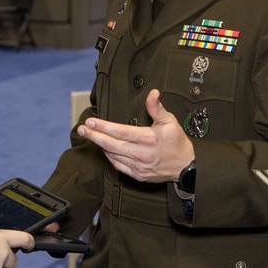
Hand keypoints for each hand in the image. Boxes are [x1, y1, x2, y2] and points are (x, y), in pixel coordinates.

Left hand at [78, 89, 192, 183]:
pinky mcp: (137, 175)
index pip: (119, 132)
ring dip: (99, 145)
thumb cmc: (176, 142)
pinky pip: (117, 165)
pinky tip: (104, 148)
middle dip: (94, 136)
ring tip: (89, 135)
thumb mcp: (169, 121)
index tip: (90, 122)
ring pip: (112, 155)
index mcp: (148, 139)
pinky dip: (108, 156)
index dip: (102, 127)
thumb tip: (153, 93)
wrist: (186, 167)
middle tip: (81, 129)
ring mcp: (138, 166)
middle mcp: (141, 154)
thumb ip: (157, 108)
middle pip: (111, 144)